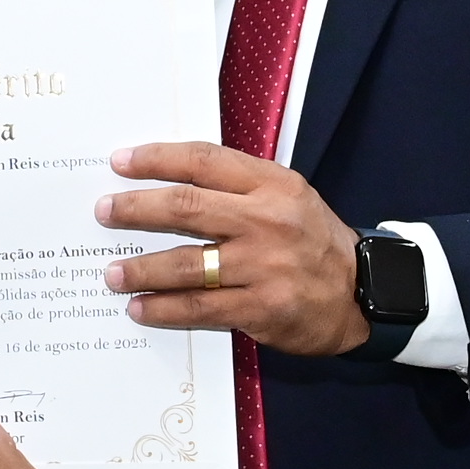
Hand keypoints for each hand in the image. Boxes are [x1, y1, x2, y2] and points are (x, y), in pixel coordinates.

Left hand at [96, 141, 367, 355]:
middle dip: (135, 209)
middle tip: (102, 212)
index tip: (119, 162)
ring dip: (141, 268)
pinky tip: (140, 308)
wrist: (367, 292)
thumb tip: (166, 182)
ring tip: (111, 273)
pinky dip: (164, 309)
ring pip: (187, 262)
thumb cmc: (313, 240)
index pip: (203, 160)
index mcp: (272, 185)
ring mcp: (264, 266)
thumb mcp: (287, 197)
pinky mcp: (262, 308)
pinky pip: (200, 308)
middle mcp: (266, 220)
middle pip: (186, 207)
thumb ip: (237, 187)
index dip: (156, 159)